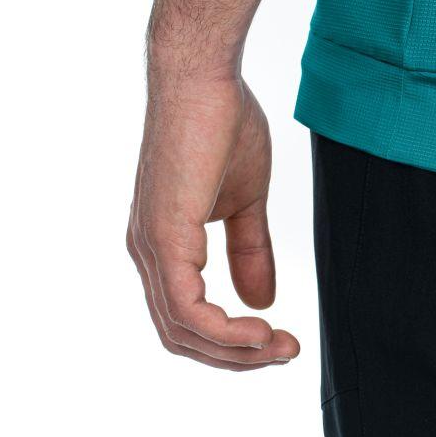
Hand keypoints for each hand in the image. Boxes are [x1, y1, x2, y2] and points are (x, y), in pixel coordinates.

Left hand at [127, 73, 299, 369]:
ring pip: (182, 331)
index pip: (188, 318)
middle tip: (287, 352)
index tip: (280, 341)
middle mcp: (147, 253)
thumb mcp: (246, 200)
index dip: (232, 341)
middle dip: (237, 357)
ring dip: (235, 351)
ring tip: (281, 346)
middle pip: (182, 336)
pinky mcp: (164, 236)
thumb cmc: (222, 125)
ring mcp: (152, 247)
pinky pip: (185, 308)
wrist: (204, 79)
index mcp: (164, 244)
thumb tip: (262, 301)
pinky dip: (223, 330)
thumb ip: (250, 251)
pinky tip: (260, 329)